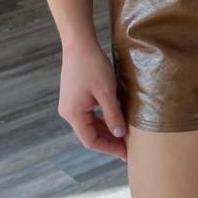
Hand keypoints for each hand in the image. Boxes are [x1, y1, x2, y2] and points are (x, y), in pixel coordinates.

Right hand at [59, 36, 127, 161]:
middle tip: (128, 148)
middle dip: (109, 142)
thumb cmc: (92, 66)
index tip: (126, 153)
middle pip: (89, 135)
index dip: (109, 149)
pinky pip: (88, 116)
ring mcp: (70, 105)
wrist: (79, 44)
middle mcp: (68, 112)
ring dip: (106, 132)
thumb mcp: (106, 92)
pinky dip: (102, 121)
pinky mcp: (75, 98)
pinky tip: (115, 122)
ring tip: (124, 138)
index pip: (91, 141)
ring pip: (89, 126)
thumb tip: (119, 134)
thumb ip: (113, 115)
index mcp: (74, 114)